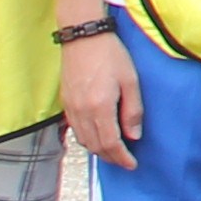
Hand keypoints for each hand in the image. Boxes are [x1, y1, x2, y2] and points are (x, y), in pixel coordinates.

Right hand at [61, 30, 143, 170]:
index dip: (122, 158)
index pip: (111, 143)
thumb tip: (134, 136)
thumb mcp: (130, 80)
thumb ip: (132, 110)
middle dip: (111, 157)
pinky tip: (97, 135)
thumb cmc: (110, 54)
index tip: (132, 164)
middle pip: (95, 146)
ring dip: (98, 150)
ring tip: (113, 151)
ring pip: (83, 140)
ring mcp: (71, 108)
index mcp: (100, 107)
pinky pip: (75, 129)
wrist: (82, 37)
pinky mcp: (65, 103)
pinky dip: (87, 138)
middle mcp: (82, 112)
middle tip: (124, 161)